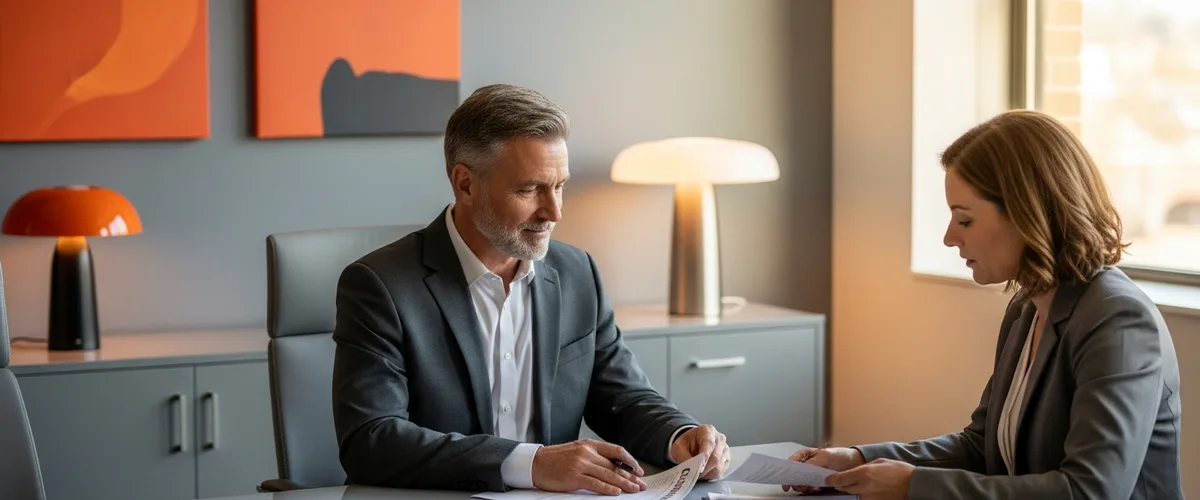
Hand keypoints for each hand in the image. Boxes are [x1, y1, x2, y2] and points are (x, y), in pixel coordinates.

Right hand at [531, 439, 647, 495]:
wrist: (535, 463)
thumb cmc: (555, 460)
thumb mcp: (576, 452)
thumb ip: (593, 458)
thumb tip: (613, 469)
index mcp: (589, 445)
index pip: (616, 451)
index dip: (630, 460)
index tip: (639, 470)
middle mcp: (587, 452)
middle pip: (615, 465)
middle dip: (631, 476)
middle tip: (642, 483)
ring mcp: (581, 464)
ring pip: (608, 474)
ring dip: (624, 483)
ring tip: (635, 489)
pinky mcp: (574, 476)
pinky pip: (596, 483)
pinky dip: (608, 488)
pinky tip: (617, 492)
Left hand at [669, 424, 729, 479]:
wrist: (693, 442)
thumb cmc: (687, 443)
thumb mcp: (679, 447)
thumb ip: (684, 456)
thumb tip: (690, 468)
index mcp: (707, 431)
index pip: (709, 444)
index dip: (704, 457)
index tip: (699, 468)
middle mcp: (719, 438)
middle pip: (716, 458)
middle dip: (704, 469)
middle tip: (694, 475)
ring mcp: (725, 449)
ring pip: (719, 467)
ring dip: (707, 474)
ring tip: (697, 474)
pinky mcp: (727, 459)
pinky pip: (721, 471)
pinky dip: (711, 475)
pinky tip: (704, 473)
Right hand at [782, 446, 863, 493]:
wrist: (853, 463)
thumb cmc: (839, 455)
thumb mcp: (825, 456)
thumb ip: (812, 462)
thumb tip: (801, 469)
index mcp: (804, 455)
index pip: (791, 463)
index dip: (787, 472)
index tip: (786, 482)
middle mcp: (806, 464)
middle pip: (794, 475)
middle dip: (797, 482)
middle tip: (803, 486)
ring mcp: (811, 474)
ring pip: (801, 483)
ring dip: (805, 487)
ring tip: (813, 488)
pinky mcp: (817, 482)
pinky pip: (810, 488)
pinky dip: (811, 490)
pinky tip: (817, 489)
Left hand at [824, 458, 913, 499]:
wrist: (914, 485)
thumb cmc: (899, 471)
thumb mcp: (879, 462)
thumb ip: (865, 467)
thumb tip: (856, 471)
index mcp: (864, 473)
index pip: (840, 479)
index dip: (832, 480)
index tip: (828, 480)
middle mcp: (864, 486)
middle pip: (844, 489)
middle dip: (841, 485)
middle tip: (841, 481)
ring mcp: (869, 497)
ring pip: (853, 495)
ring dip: (852, 491)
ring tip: (859, 485)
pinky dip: (862, 496)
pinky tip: (867, 490)